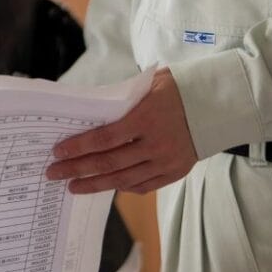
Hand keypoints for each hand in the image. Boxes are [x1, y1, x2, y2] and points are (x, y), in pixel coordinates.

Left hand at [44, 68, 196, 194]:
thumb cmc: (177, 89)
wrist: (217, 103)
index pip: (104, 138)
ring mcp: (167, 161)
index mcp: (146, 118)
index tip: (58, 153)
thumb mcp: (147, 85)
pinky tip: (108, 185)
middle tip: (54, 174)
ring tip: (74, 186)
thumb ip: (121, 101)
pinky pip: (144, 185)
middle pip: (109, 162)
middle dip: (77, 170)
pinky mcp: (176, 171)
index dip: (78, 147)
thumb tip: (89, 114)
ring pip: (124, 179)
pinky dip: (123, 186)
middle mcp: (156, 143)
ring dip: (95, 184)